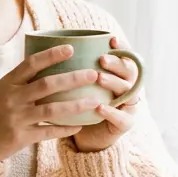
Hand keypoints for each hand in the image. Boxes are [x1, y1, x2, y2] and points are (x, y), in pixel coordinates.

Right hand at [0, 44, 102, 161]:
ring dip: (75, 105)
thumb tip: (50, 63)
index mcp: (7, 83)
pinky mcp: (22, 137)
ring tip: (94, 101)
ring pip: (52, 110)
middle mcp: (12, 99)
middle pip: (46, 85)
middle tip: (93, 74)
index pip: (31, 64)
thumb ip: (23, 80)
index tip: (71, 49)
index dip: (51, 55)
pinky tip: (80, 126)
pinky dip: (65, 129)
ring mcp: (17, 118)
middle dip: (72, 79)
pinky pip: (49, 132)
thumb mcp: (2, 90)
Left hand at [71, 35, 139, 152]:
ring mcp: (128, 107)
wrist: (86, 137)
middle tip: (102, 58)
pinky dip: (111, 112)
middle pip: (129, 72)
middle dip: (116, 63)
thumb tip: (48, 44)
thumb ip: (72, 69)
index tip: (110, 39)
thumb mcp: (75, 85)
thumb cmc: (78, 105)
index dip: (121, 48)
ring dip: (113, 83)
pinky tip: (100, 107)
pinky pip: (122, 118)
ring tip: (99, 78)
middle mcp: (127, 88)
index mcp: (118, 75)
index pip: (124, 58)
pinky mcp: (125, 125)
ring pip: (127, 92)